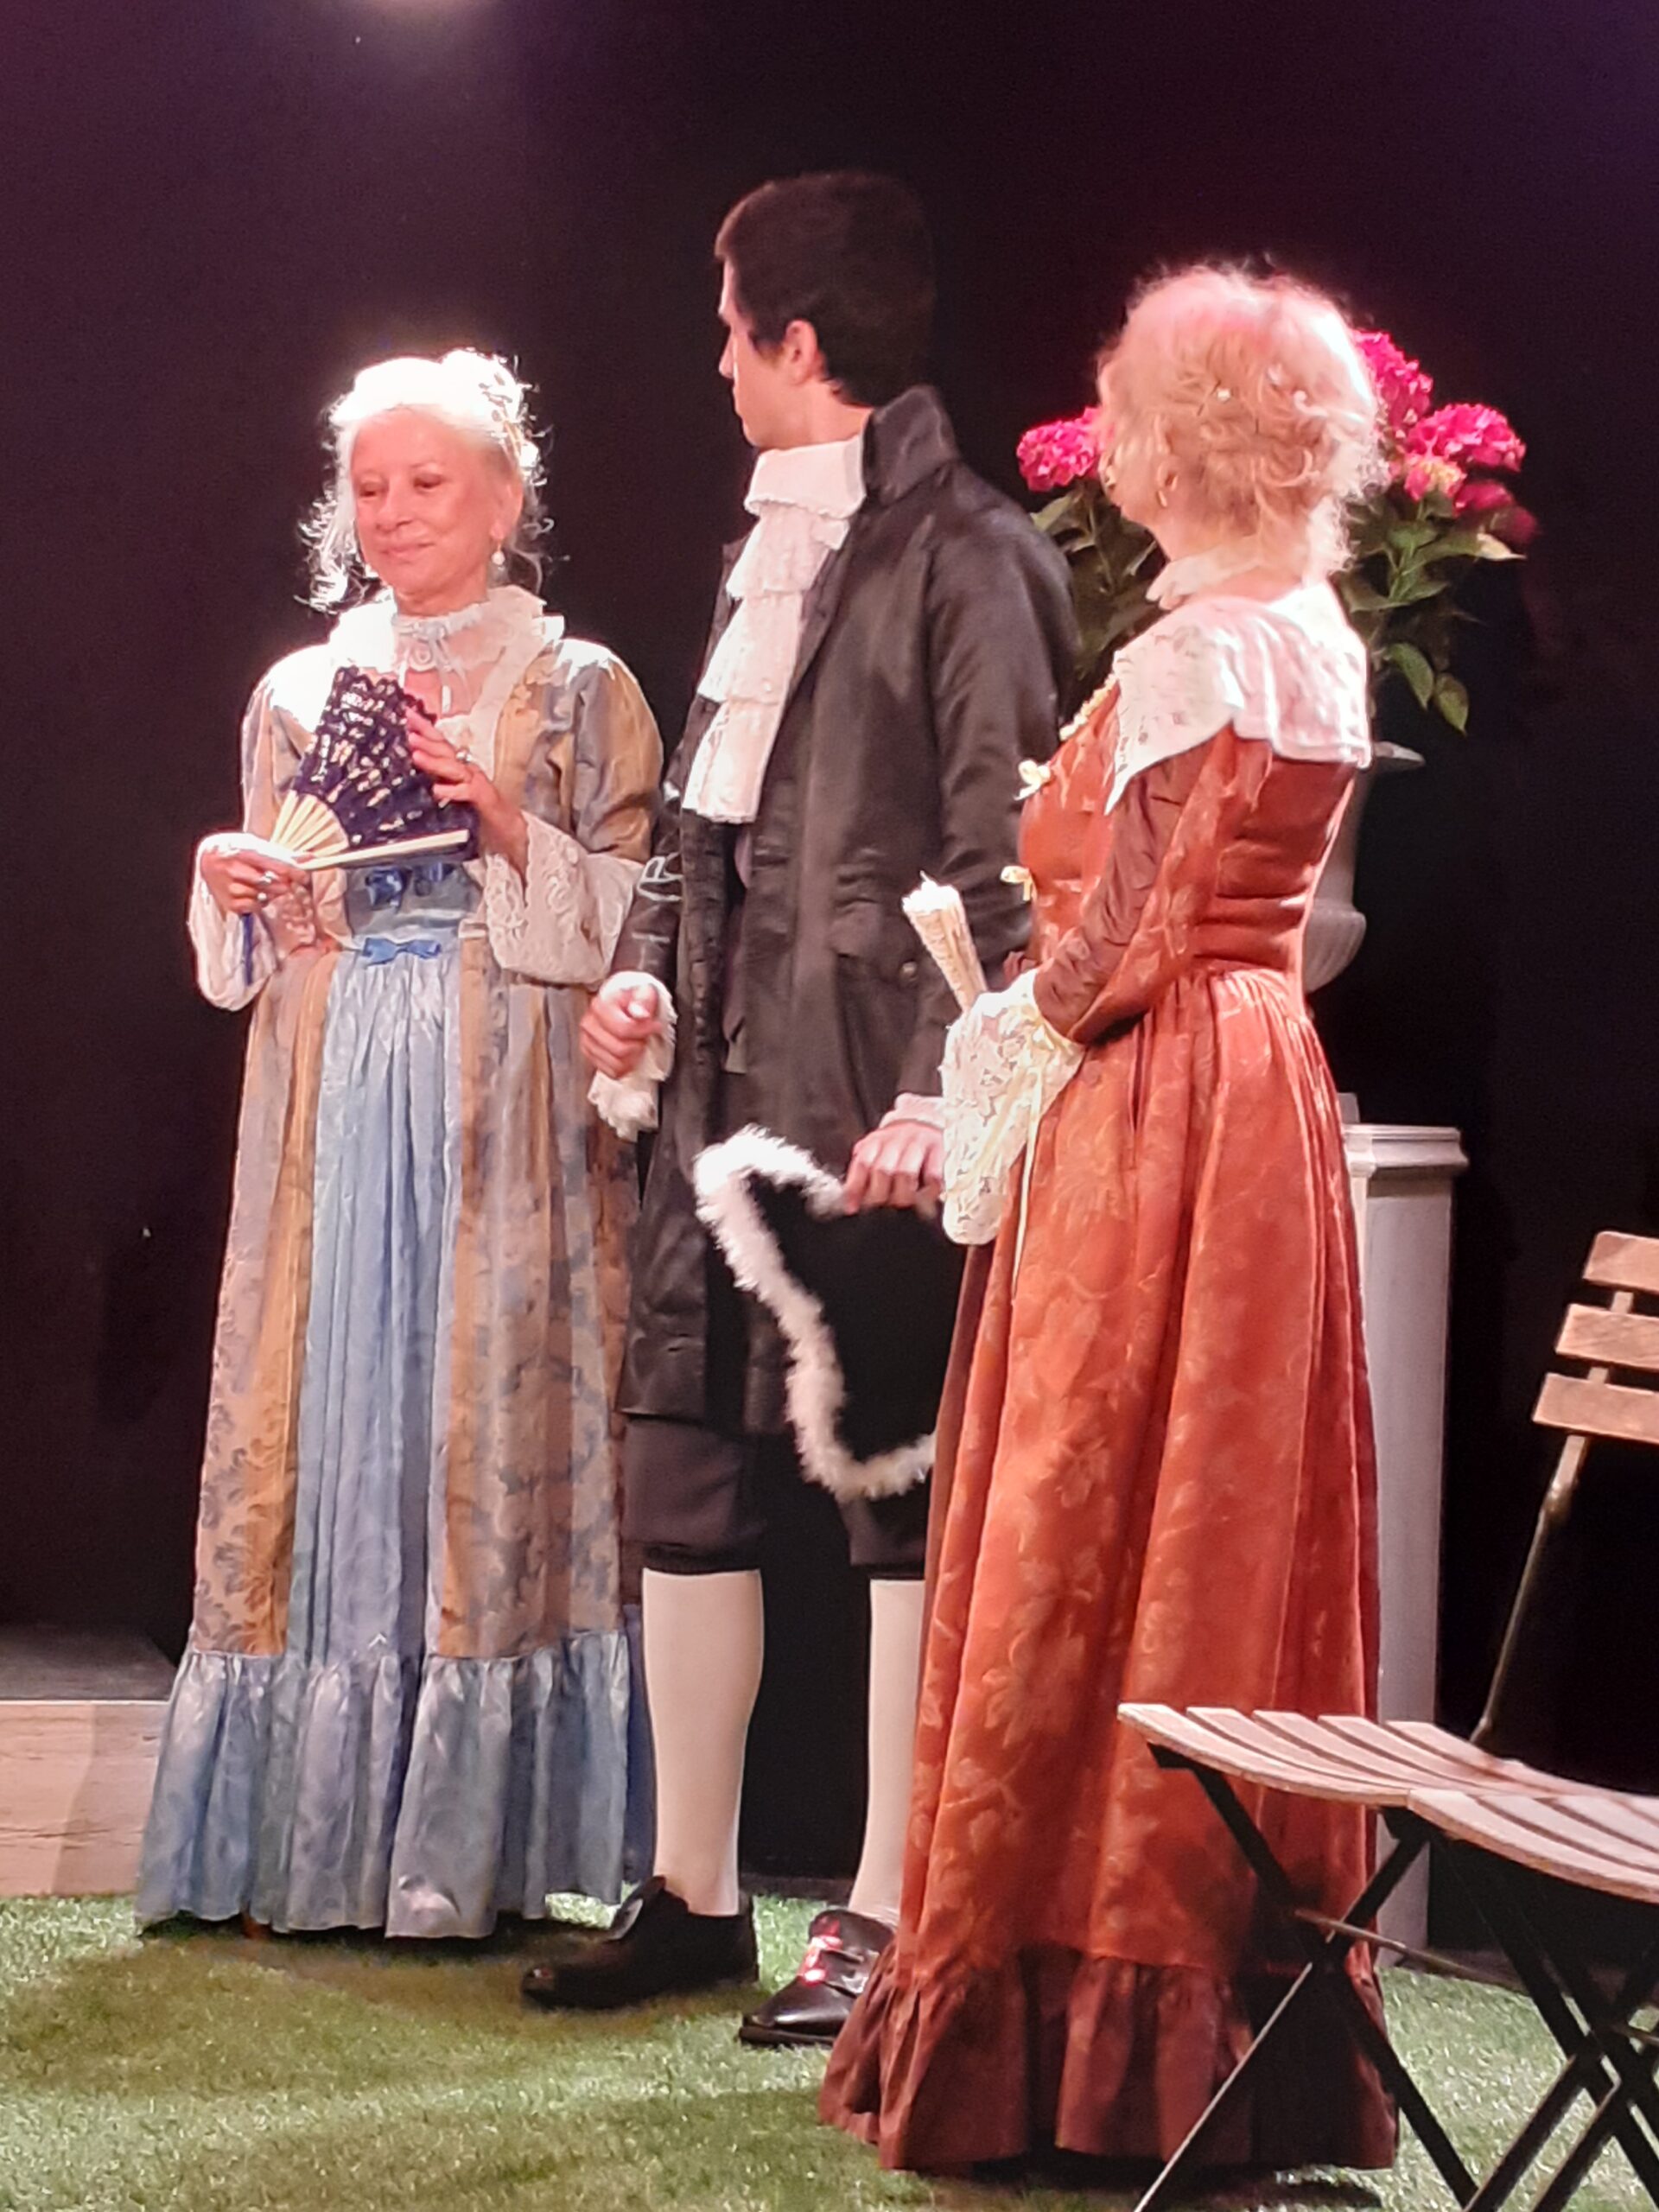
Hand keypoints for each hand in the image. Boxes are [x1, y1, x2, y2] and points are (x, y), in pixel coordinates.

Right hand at [200, 836, 306, 917]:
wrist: (207, 857)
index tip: (303, 876)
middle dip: (282, 883)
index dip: (289, 870)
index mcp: (240, 850)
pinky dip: (259, 902)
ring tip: (264, 884)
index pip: (269, 861)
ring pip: (262, 895)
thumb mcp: (256, 845)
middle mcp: (231, 868)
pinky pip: (254, 907)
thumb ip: (283, 854)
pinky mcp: (227, 902)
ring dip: (270, 893)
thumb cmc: (237, 849)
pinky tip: (254, 893)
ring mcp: (228, 887)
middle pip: (268, 882)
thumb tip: (311, 858)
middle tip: (286, 881)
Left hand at [407, 707, 526, 871]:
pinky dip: (452, 791)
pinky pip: (467, 793)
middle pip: (447, 750)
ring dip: (435, 761)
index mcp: (460, 767)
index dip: (425, 729)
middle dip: (427, 738)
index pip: (441, 744)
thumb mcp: (456, 790)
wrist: (509, 827)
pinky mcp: (484, 800)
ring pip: (454, 769)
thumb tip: (417, 764)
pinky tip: (438, 791)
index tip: (409, 716)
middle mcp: (468, 771)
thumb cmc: (483, 809)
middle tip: (409, 729)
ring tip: (416, 755)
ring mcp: (477, 784)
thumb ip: (440, 778)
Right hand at [581, 975, 666, 1079]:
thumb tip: (640, 1013)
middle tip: (645, 1036)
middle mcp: (590, 1024)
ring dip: (633, 1057)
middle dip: (638, 1045)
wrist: (625, 1004)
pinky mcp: (590, 1055)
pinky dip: (625, 1067)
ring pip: (616, 1063)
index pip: (623, 1029)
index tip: (655, 1026)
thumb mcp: (645, 992)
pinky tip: (630, 1055)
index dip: (644, 1031)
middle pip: (619, 1049)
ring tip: (637, 1044)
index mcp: (600, 1006)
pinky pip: (612, 1071)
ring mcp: (588, 1041)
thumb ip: (644, 1000)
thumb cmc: (634, 999)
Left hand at [843, 1117, 944, 1213]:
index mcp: (876, 1140)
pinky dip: (928, 1190)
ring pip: (906, 1173)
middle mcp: (895, 1140)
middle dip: (880, 1195)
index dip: (855, 1188)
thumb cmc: (895, 1141)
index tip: (852, 1208)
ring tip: (901, 1203)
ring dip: (902, 1195)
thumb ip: (861, 1172)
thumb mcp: (873, 1149)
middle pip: (883, 1171)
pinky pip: (933, 1174)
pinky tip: (924, 1197)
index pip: (862, 1164)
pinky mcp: (938, 1149)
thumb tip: (849, 1203)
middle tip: (881, 1207)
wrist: (923, 1115)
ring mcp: (918, 1143)